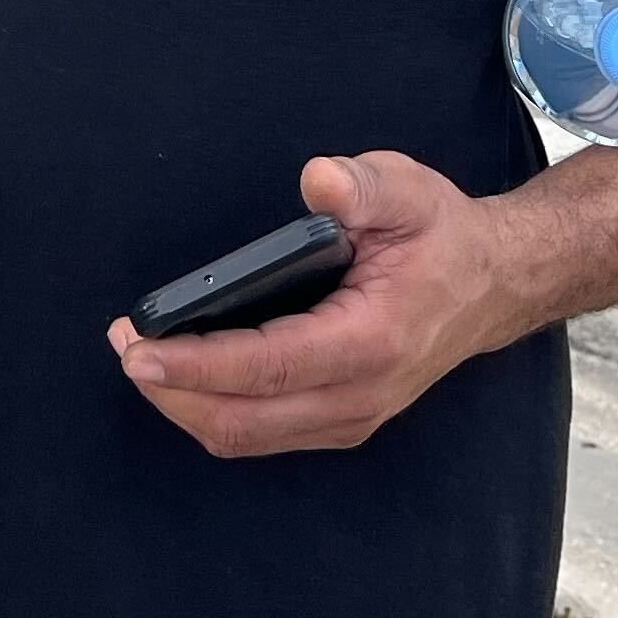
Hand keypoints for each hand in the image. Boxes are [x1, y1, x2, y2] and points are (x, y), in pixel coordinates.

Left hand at [106, 151, 528, 458]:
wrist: (493, 284)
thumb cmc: (441, 235)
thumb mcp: (408, 190)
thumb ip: (363, 185)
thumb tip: (320, 181)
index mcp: (373, 341)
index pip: (267, 368)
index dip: (195, 363)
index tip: (138, 348)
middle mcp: (361, 394)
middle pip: (243, 420)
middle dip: (171, 390)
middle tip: (124, 345)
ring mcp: (353, 417)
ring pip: (246, 436)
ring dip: (185, 404)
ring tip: (142, 355)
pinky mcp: (341, 420)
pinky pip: (262, 433)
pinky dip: (213, 409)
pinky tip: (184, 371)